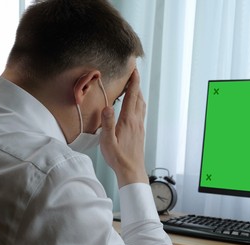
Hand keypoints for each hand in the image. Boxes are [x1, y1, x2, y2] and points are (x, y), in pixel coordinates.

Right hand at [100, 70, 147, 186]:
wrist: (132, 171)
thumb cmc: (118, 158)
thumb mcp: (107, 141)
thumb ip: (107, 123)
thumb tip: (108, 107)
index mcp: (128, 120)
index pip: (132, 96)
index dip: (133, 81)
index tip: (134, 69)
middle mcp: (136, 121)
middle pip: (138, 97)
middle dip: (136, 84)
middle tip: (132, 73)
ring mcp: (140, 126)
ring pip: (141, 105)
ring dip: (138, 93)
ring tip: (133, 86)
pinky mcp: (140, 132)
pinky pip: (141, 112)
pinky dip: (138, 103)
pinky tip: (134, 106)